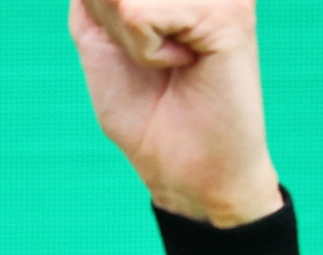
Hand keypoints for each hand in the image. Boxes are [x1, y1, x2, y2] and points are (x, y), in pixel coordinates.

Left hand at [70, 0, 282, 226]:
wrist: (185, 170)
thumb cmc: (147, 114)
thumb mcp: (100, 44)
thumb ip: (94, 2)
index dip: (102, 15)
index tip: (139, 50)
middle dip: (111, 23)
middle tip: (152, 61)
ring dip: (128, 41)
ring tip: (167, 64)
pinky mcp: (227, 13)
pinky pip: (139, 14)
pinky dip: (144, 51)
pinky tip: (181, 65)